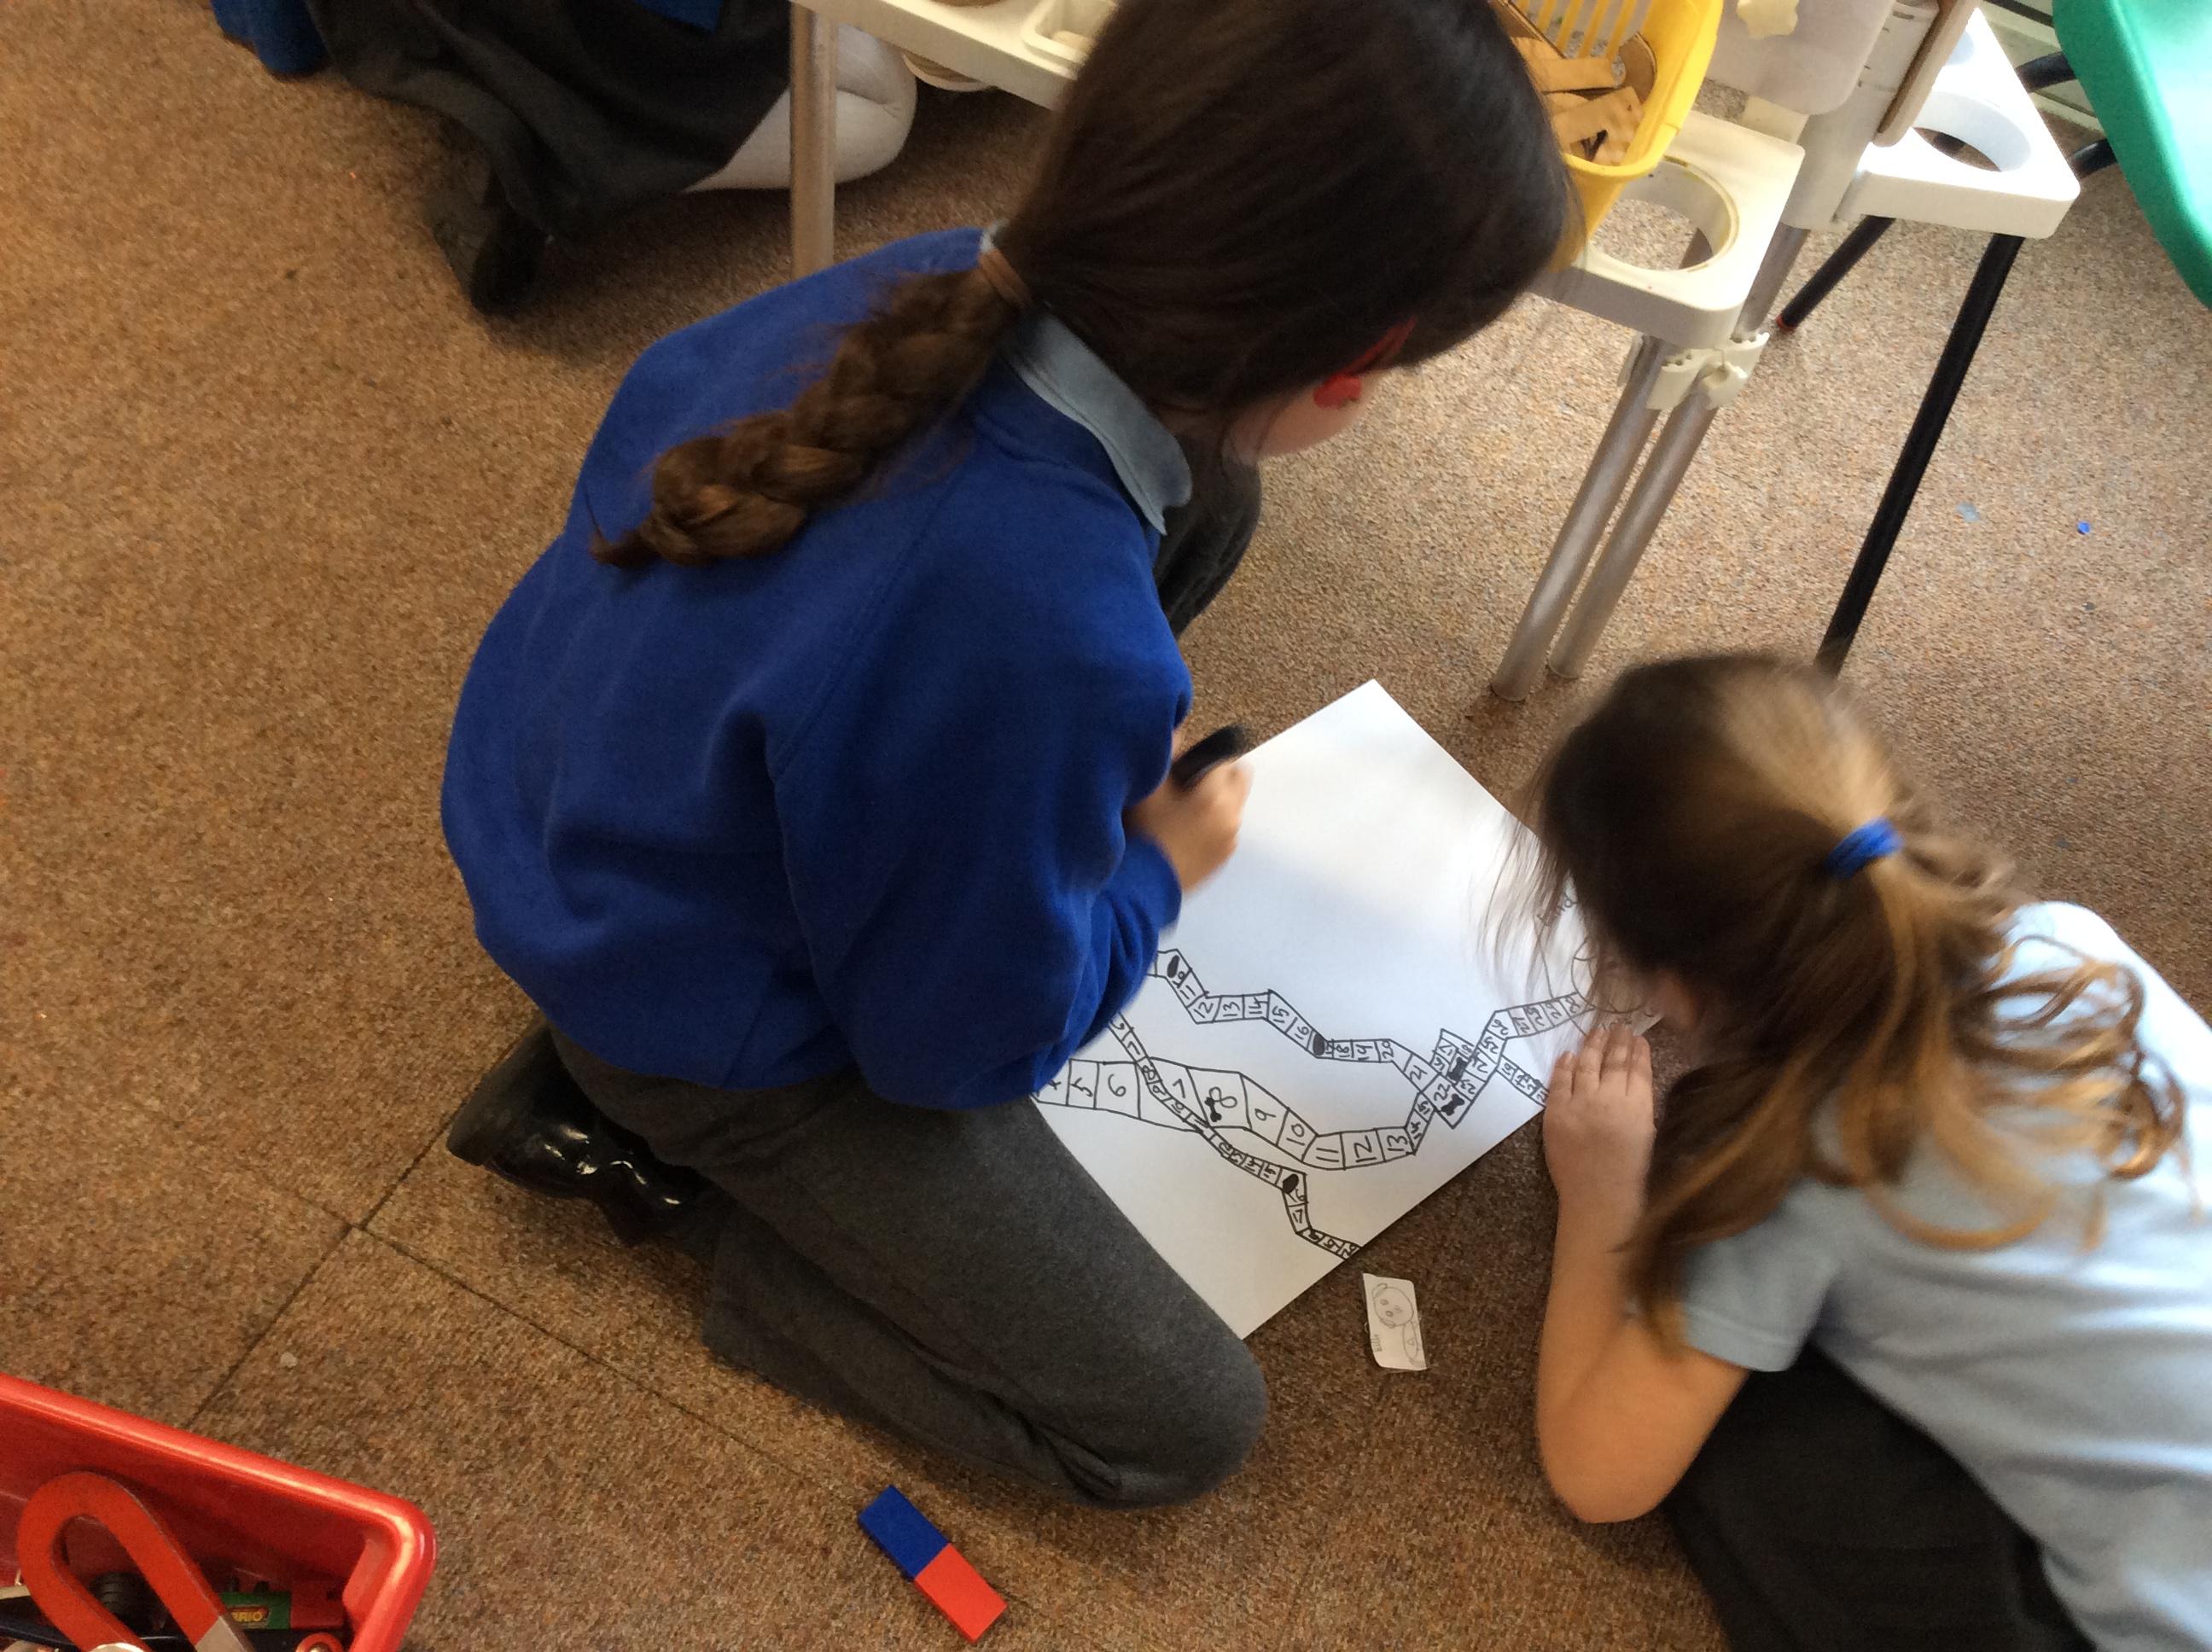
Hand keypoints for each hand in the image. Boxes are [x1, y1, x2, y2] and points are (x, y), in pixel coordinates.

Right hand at [1127, 762, 1250, 891]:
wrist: (1144, 884)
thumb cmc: (1143, 832)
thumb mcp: (1149, 789)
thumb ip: (1167, 755)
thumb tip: (1179, 732)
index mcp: (1215, 795)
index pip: (1226, 758)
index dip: (1205, 757)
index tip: (1186, 767)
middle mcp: (1231, 815)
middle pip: (1240, 779)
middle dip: (1221, 774)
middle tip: (1192, 783)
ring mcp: (1231, 838)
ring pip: (1234, 804)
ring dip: (1219, 799)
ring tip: (1187, 810)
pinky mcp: (1225, 856)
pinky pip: (1227, 827)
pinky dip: (1215, 822)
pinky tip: (1188, 831)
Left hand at [1542, 1024, 1655, 1216]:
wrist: (1599, 1201)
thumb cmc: (1632, 1176)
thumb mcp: (1649, 1137)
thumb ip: (1642, 1108)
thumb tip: (1635, 1082)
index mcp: (1638, 1107)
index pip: (1638, 1069)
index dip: (1638, 1050)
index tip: (1638, 1037)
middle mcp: (1609, 1099)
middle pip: (1613, 1061)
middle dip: (1617, 1041)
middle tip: (1618, 1026)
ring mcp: (1580, 1104)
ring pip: (1586, 1064)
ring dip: (1592, 1045)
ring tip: (1597, 1032)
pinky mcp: (1556, 1113)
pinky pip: (1559, 1082)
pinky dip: (1565, 1066)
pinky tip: (1569, 1055)